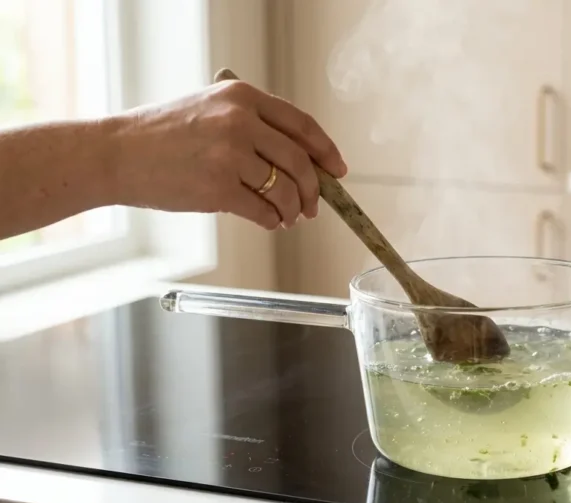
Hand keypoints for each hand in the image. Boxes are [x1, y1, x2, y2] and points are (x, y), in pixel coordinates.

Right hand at [108, 80, 345, 228]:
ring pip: (285, 190)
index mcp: (242, 97)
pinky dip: (272, 220)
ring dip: (293, 209)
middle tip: (313, 206)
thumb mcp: (209, 109)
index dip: (326, 151)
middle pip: (300, 161)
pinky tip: (268, 221)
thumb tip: (302, 161)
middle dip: (314, 189)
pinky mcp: (218, 188)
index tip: (338, 170)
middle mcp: (240, 121)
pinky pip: (263, 210)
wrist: (116, 154)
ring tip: (288, 217)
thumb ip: (253, 125)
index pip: (301, 125)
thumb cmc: (162, 136)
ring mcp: (230, 155)